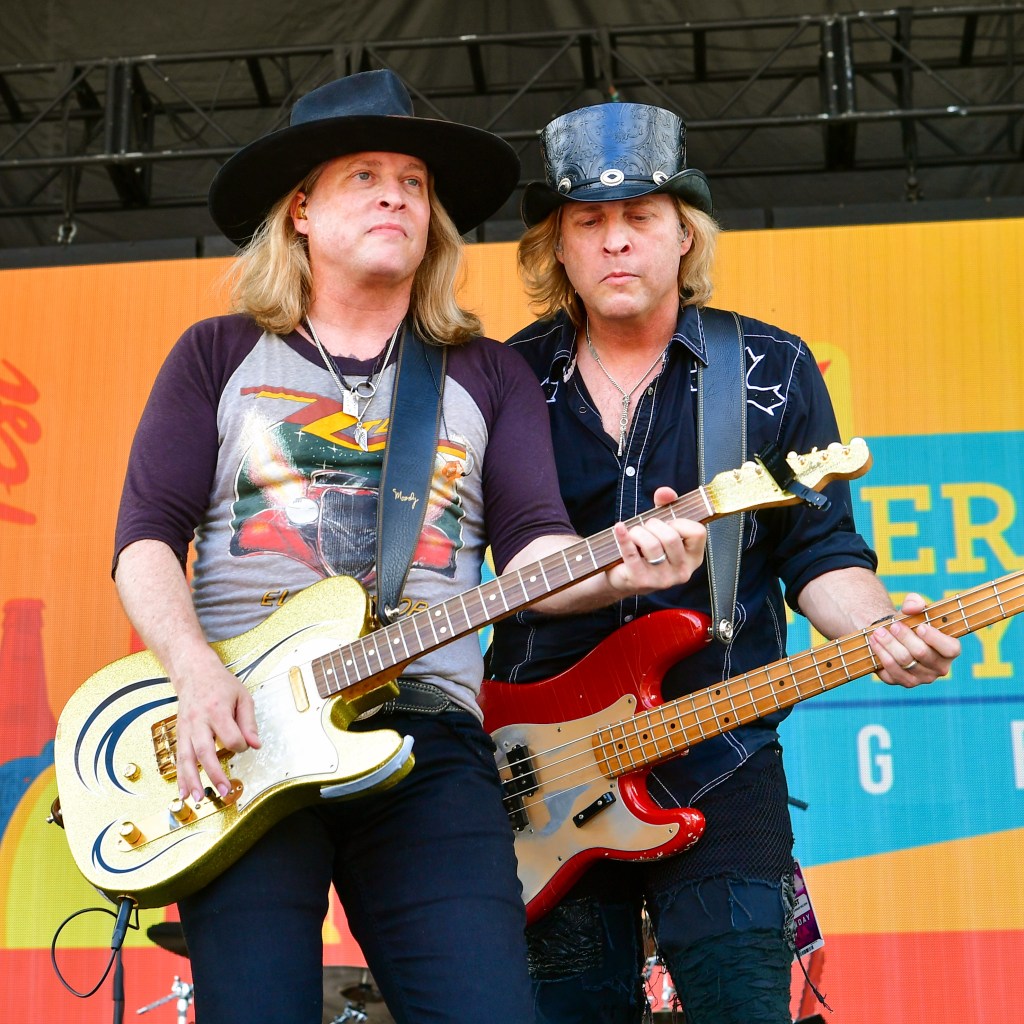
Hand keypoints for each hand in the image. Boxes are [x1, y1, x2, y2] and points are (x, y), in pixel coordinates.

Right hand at [172, 647, 260, 801]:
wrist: (194, 672)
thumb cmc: (220, 684)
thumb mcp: (242, 697)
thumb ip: (248, 722)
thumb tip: (255, 745)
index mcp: (217, 710)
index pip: (231, 736)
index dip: (241, 745)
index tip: (245, 745)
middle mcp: (198, 721)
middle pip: (204, 751)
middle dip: (214, 773)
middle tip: (224, 790)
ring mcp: (186, 728)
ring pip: (187, 758)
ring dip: (192, 780)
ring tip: (199, 798)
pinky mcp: (179, 733)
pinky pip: (179, 757)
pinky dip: (181, 776)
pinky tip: (184, 791)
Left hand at [606, 487, 705, 594]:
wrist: (624, 578)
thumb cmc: (647, 551)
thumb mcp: (662, 528)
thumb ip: (666, 506)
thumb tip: (665, 492)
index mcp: (694, 558)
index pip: (697, 532)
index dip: (680, 522)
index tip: (668, 523)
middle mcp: (682, 571)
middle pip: (671, 537)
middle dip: (653, 525)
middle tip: (646, 527)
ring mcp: (663, 579)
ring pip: (651, 545)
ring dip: (638, 532)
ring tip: (634, 534)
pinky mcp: (641, 581)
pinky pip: (631, 554)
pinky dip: (623, 537)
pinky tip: (619, 528)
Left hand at [869, 592, 961, 687]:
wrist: (895, 635)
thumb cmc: (911, 622)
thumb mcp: (914, 608)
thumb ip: (915, 602)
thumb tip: (911, 608)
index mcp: (950, 650)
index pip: (950, 649)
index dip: (936, 639)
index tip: (921, 627)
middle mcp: (939, 667)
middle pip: (922, 653)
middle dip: (905, 637)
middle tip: (893, 625)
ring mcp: (922, 678)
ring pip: (905, 662)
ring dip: (889, 645)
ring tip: (878, 632)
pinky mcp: (904, 681)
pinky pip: (892, 672)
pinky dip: (881, 655)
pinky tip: (874, 643)